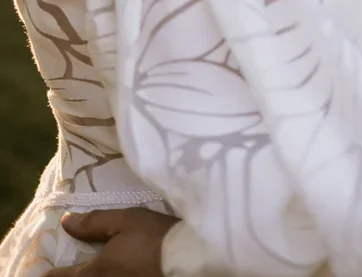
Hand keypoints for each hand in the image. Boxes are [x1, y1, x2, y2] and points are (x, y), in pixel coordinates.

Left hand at [46, 208, 175, 276]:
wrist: (186, 260)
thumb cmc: (153, 237)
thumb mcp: (125, 220)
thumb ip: (93, 222)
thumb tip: (65, 221)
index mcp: (93, 272)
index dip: (49, 274)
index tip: (45, 271)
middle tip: (61, 270)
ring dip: (84, 276)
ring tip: (89, 269)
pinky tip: (112, 271)